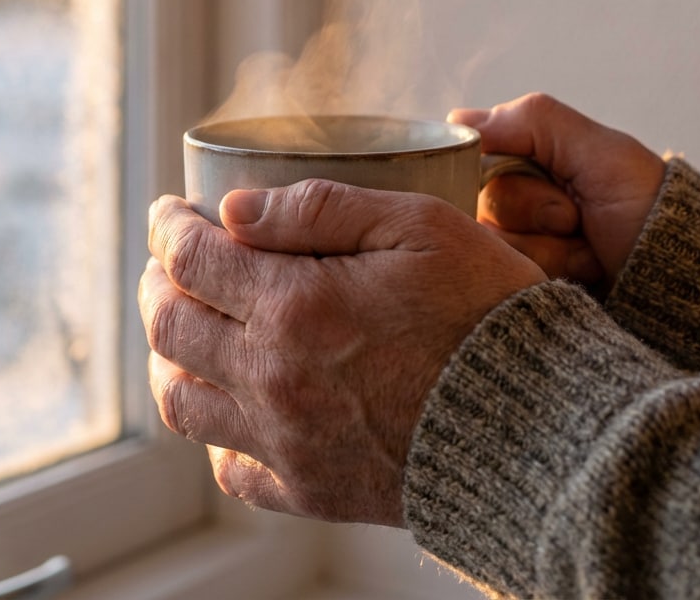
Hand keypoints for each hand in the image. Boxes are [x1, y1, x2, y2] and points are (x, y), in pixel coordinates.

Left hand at [139, 179, 544, 525]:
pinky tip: (228, 402)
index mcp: (296, 306)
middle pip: (171, 327)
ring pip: (182, 399)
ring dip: (166, 354)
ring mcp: (287, 441)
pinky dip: (212, 430)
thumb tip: (235, 209)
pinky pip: (229, 467)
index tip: (169, 212)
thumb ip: (321, 209)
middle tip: (168, 261)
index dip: (170, 228)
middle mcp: (274, 378)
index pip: (194, 260)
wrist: (541, 428)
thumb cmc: (487, 312)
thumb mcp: (420, 226)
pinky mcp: (310, 490)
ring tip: (179, 325)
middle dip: (158, 282)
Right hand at [449, 93, 665, 293]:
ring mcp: (514, 241)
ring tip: (588, 247)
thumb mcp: (599, 150)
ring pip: (488, 240)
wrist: (681, 282)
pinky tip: (581, 270)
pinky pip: (502, 276)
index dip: (495, 165)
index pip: (466, 148)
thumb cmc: (647, 208)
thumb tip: (459, 121)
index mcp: (526, 152)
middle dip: (535, 208)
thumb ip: (531, 121)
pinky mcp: (517, 280)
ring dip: (548, 246)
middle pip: (476, 198)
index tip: (544, 174)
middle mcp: (512, 194)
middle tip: (577, 215)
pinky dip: (549, 271)